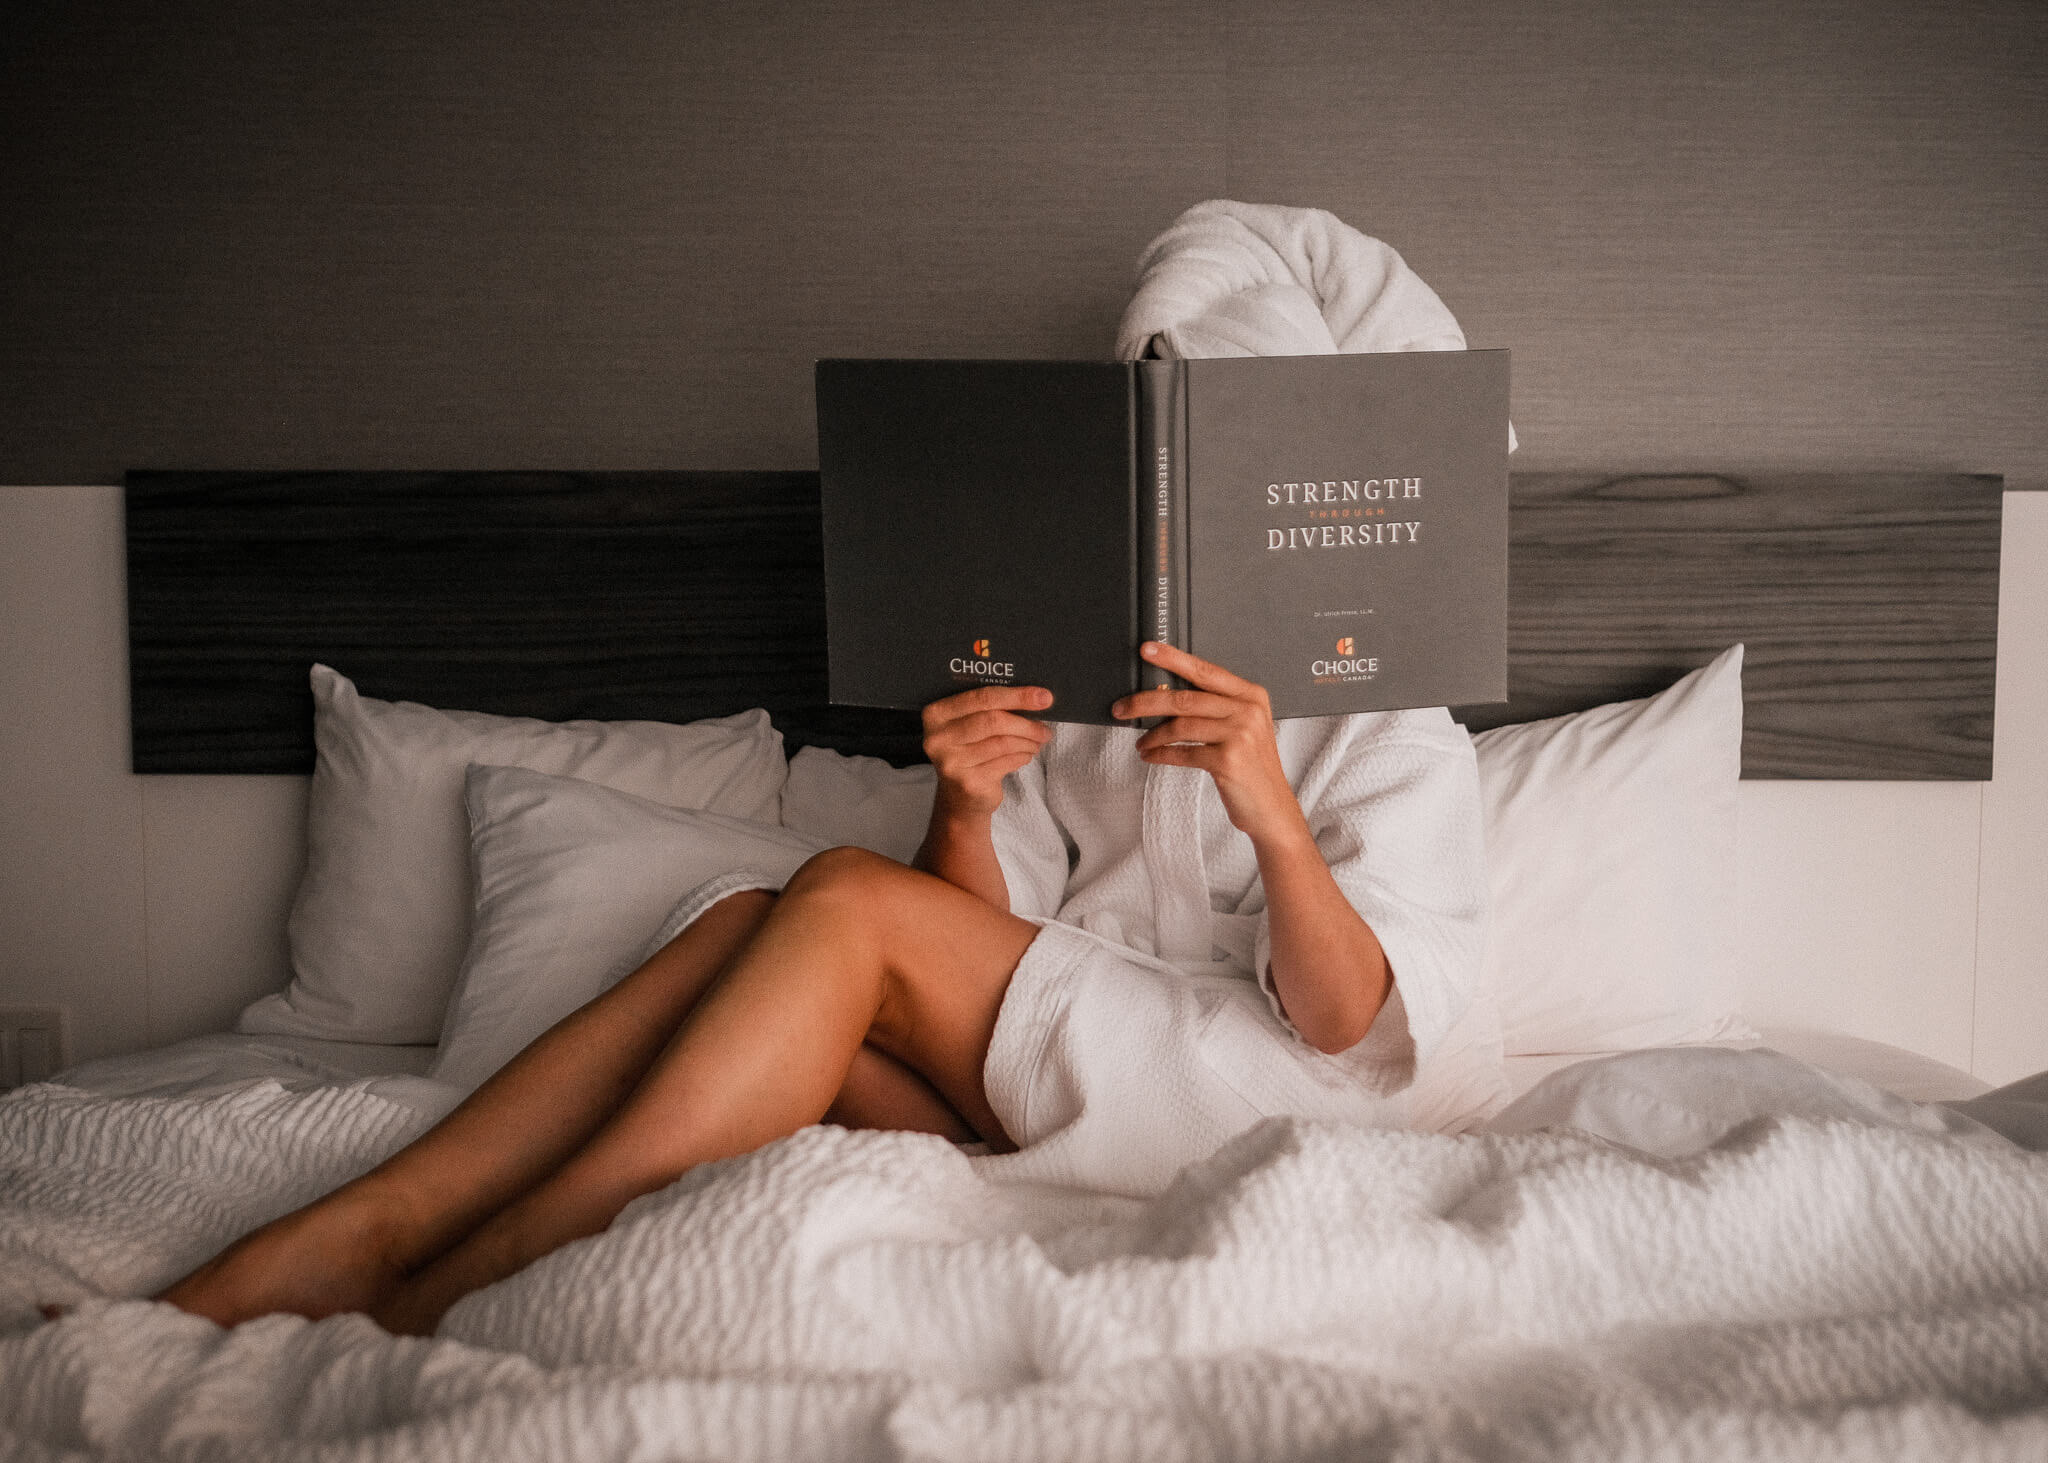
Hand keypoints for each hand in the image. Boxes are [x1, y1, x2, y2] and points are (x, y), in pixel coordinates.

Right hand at [921, 685, 1054, 819]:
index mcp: (936, 714)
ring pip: (1003, 743)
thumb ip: (992, 708)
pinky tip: (1026, 755)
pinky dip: (1022, 757)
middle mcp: (938, 737)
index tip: (1044, 697)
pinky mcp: (968, 782)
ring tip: (1037, 742)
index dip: (1017, 696)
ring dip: (1027, 742)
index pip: (982, 698)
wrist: (959, 799)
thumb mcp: (970, 725)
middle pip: (993, 721)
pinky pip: (1006, 762)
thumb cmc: (970, 752)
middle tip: (1045, 728)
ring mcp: (952, 762)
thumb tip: (1037, 697)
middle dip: (1026, 724)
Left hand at [1112, 643, 1306, 845]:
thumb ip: (1214, 708)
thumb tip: (1164, 696)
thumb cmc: (1250, 766)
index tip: (1147, 650)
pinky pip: (1183, 753)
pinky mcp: (1228, 761)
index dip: (1173, 658)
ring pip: (1180, 726)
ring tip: (1140, 742)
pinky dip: (1161, 754)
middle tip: (1121, 707)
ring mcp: (1240, 736)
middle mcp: (1248, 711)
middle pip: (1186, 699)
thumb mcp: (1243, 728)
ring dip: (1153, 735)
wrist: (1271, 808)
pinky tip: (1151, 756)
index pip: (1206, 671)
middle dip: (1146, 702)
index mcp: (1252, 696)